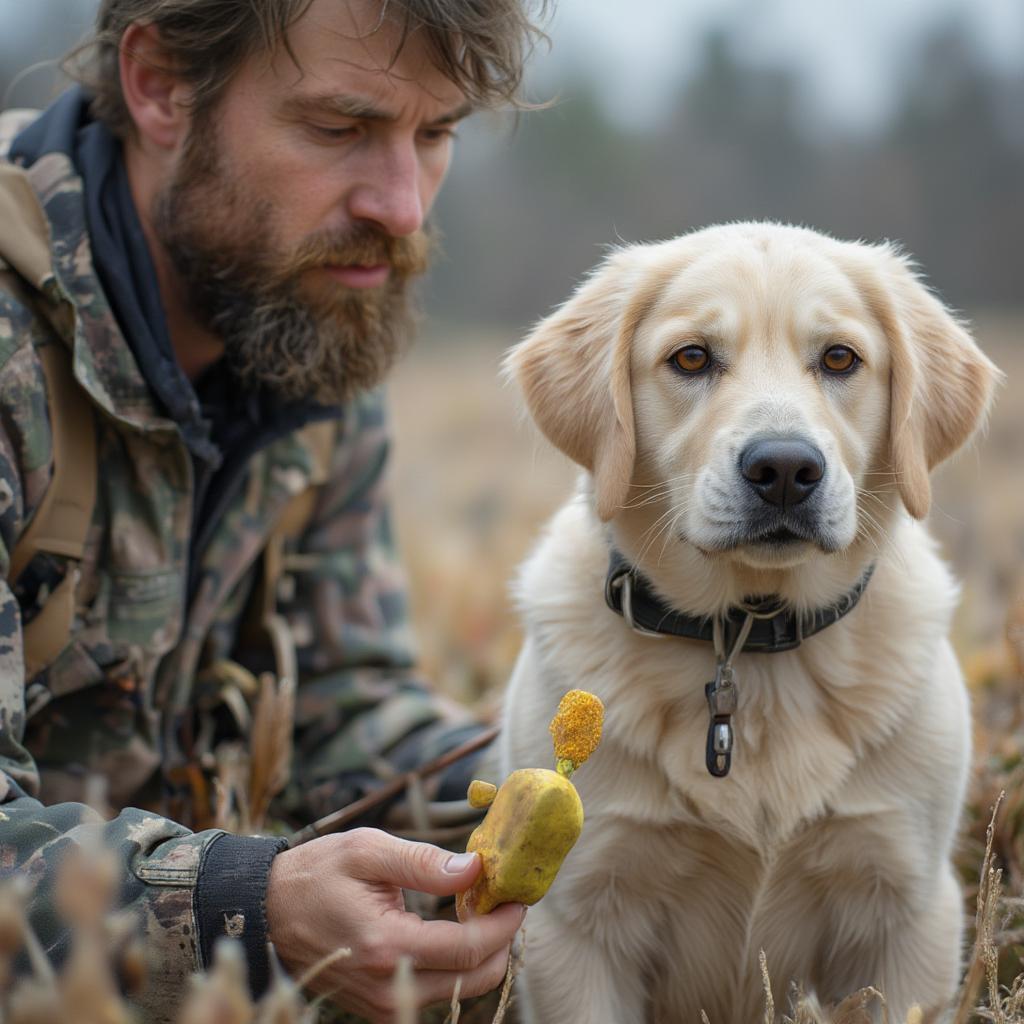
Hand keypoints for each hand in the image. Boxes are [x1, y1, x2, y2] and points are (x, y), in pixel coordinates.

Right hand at [266, 828, 523, 1021]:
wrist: (268, 910)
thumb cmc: (316, 873)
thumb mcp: (368, 850)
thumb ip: (424, 862)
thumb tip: (475, 868)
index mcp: (387, 945)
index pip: (470, 948)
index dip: (503, 922)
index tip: (518, 896)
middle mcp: (389, 985)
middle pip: (475, 977)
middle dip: (501, 940)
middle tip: (502, 901)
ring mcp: (384, 1003)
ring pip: (460, 989)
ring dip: (481, 953)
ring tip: (475, 909)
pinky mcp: (380, 1006)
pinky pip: (436, 991)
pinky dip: (456, 965)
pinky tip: (450, 928)